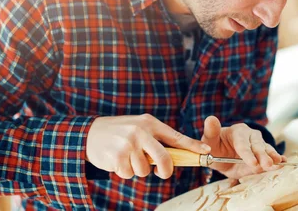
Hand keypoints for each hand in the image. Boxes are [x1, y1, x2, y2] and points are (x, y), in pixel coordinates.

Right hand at [86, 114, 210, 179]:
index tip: (206, 151)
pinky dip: (124, 172)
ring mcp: (128, 144)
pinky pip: (129, 174)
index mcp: (149, 123)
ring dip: (138, 169)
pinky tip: (118, 160)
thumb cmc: (120, 132)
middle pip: (165, 159)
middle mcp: (141, 132)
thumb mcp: (140, 128)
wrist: (91, 133)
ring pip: (145, 170)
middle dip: (165, 170)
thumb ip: (157, 139)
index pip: (176, 136)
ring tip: (128, 157)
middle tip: (160, 172)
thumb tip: (181, 154)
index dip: (193, 146)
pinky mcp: (117, 156)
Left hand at [201, 116, 285, 178]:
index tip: (253, 162)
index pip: (242, 143)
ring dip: (272, 156)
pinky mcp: (264, 152)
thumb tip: (211, 118)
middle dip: (262, 156)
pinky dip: (277, 159)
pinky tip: (284, 162)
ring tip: (278, 163)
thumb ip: (211, 132)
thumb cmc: (216, 147)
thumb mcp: (209, 141)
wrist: (223, 156)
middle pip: (257, 146)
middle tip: (268, 164)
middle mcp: (250, 135)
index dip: (247, 153)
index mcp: (237, 131)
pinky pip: (271, 155)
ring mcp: (259, 143)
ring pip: (266, 149)